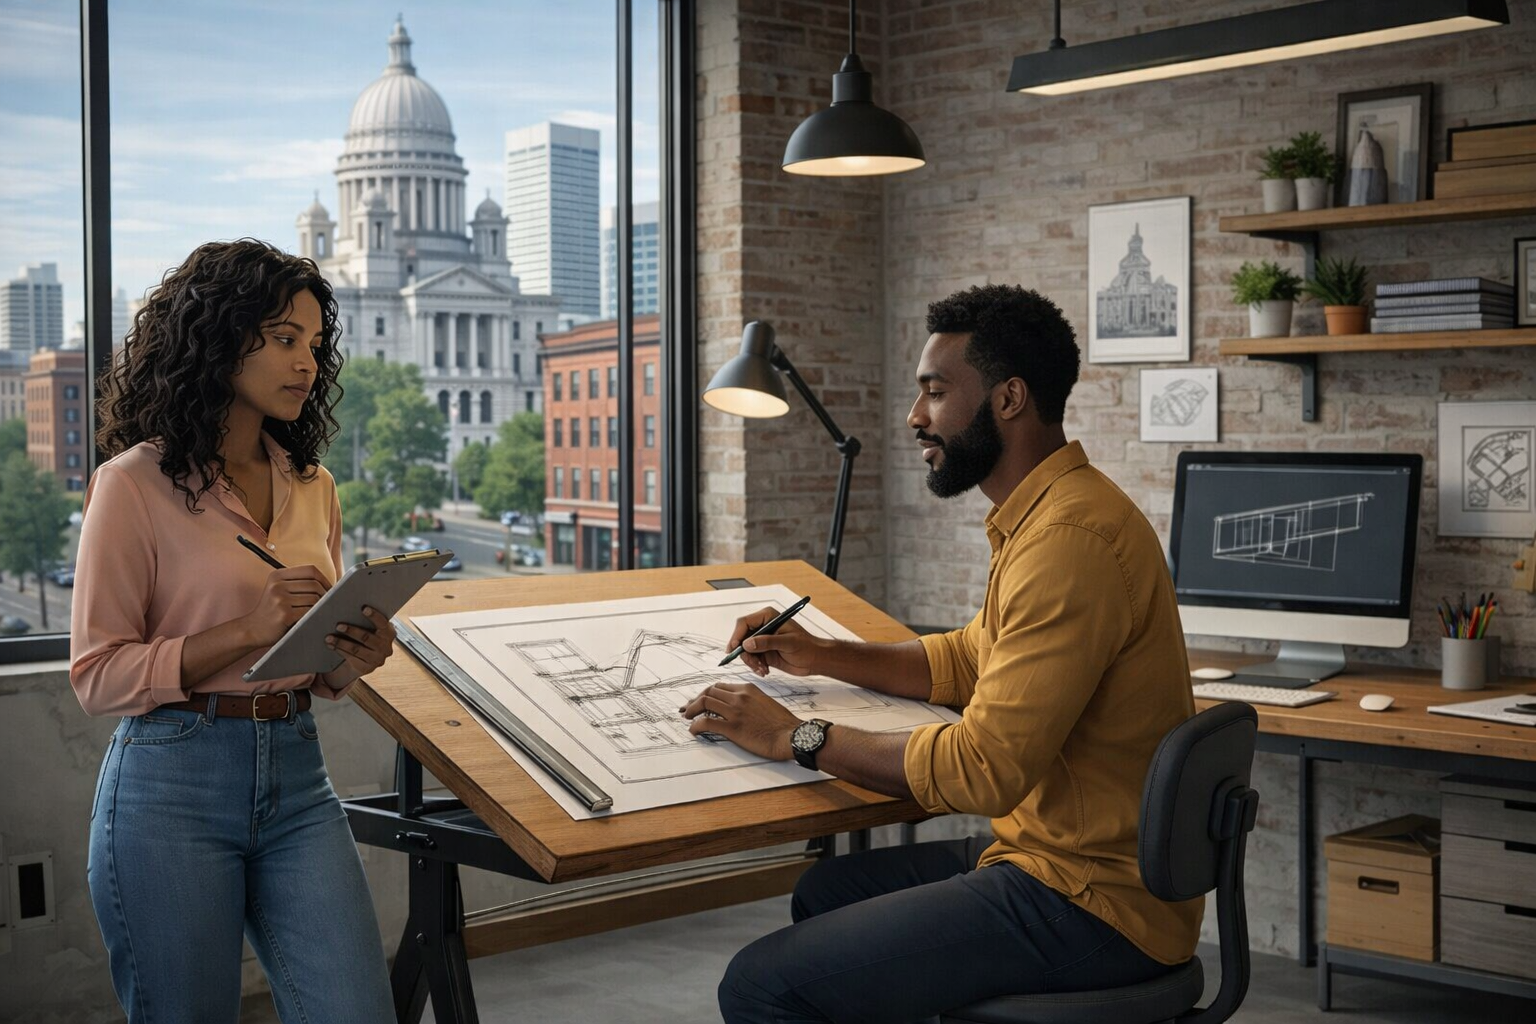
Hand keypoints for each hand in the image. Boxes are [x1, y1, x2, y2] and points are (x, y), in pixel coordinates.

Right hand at [243, 565, 330, 645]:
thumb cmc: (271, 611)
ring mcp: (280, 599)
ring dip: (321, 606)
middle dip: (326, 594)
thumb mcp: (279, 590)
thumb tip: (330, 584)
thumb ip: (297, 583)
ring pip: (314, 598)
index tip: (331, 589)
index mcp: (277, 575)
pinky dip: (316, 615)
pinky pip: (309, 611)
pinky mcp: (284, 614)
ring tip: (322, 611)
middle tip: (330, 603)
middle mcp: (277, 585)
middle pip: (314, 584)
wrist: (252, 630)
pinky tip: (315, 619)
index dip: (325, 579)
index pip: (310, 570)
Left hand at [324, 605, 396, 679]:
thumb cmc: (367, 636)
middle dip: (352, 631)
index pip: (383, 623)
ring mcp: (377, 659)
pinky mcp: (367, 668)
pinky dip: (340, 650)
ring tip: (328, 637)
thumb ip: (365, 620)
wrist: (367, 659)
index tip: (363, 608)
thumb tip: (348, 607)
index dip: (374, 616)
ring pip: (357, 649)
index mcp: (389, 633)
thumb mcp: (371, 628)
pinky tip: (331, 645)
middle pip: (367, 638)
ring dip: (341, 642)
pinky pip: (352, 658)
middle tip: (338, 625)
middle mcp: (386, 647)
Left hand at [679, 682, 798, 759]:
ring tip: (687, 717)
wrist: (791, 735)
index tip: (700, 701)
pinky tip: (694, 730)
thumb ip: (750, 702)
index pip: (720, 686)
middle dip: (695, 700)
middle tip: (688, 709)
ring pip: (704, 702)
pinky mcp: (733, 727)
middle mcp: (740, 696)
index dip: (706, 693)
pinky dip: (696, 725)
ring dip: (691, 710)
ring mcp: (735, 711)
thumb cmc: (782, 724)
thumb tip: (737, 709)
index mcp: (748, 689)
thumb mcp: (765, 703)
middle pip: (709, 692)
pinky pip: (706, 722)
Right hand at [726, 606, 826, 677]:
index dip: (737, 635)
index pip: (744, 623)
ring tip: (763, 669)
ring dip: (751, 662)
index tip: (735, 649)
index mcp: (768, 617)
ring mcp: (762, 640)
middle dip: (745, 653)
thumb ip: (767, 642)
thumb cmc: (807, 647)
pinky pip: (751, 659)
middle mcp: (762, 627)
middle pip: (741, 638)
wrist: (815, 660)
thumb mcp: (788, 643)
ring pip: (745, 651)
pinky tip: (765, 671)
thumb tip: (747, 644)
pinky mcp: (763, 652)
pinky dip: (755, 666)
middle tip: (755, 665)